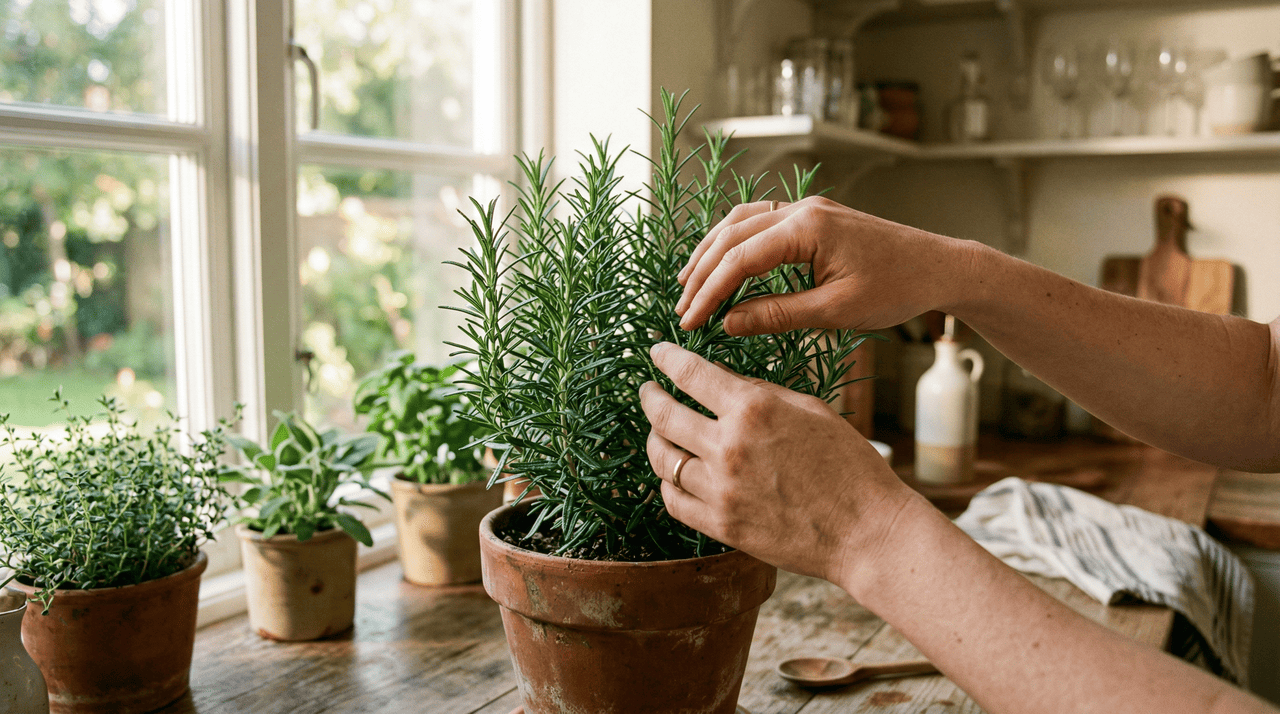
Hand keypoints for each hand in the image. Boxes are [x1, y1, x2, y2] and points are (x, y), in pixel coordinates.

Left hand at [639, 342, 914, 583]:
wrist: (866, 531)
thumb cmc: (849, 465)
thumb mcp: (810, 409)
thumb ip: (760, 391)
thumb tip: (719, 378)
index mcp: (754, 409)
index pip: (691, 373)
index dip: (667, 358)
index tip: (657, 352)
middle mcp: (729, 446)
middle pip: (664, 415)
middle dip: (649, 398)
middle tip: (646, 391)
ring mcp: (720, 489)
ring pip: (662, 459)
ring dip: (654, 440)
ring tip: (658, 433)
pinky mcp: (720, 525)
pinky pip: (673, 500)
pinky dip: (668, 483)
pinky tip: (674, 474)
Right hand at [676, 196, 977, 335]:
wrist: (939, 267)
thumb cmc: (896, 290)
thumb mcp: (835, 312)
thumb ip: (777, 315)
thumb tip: (728, 323)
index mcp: (807, 229)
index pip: (739, 260)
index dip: (709, 293)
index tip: (690, 322)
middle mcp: (802, 209)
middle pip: (731, 235)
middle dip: (702, 274)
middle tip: (682, 309)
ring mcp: (807, 207)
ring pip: (740, 222)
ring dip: (711, 252)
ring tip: (689, 284)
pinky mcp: (813, 215)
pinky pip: (759, 221)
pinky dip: (734, 242)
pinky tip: (723, 262)